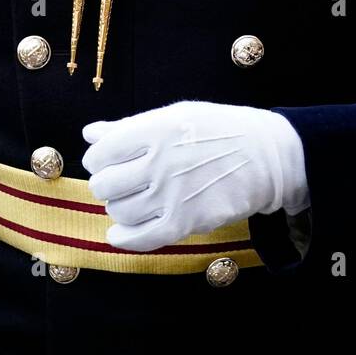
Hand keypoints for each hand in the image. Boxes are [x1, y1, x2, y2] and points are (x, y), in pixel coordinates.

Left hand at [82, 99, 308, 253]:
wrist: (266, 156)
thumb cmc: (219, 131)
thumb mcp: (176, 115)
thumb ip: (129, 127)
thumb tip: (90, 133)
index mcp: (155, 130)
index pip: (100, 153)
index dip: (99, 159)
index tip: (108, 161)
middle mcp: (160, 162)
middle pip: (104, 185)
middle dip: (106, 185)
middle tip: (121, 182)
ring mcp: (172, 194)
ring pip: (119, 211)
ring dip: (120, 208)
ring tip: (135, 200)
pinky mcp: (186, 222)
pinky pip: (140, 239)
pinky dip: (124, 238)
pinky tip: (120, 232)